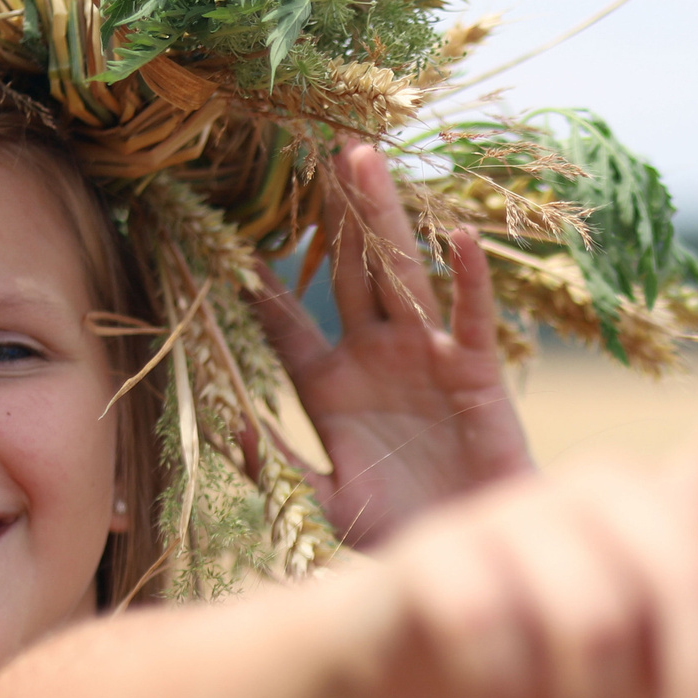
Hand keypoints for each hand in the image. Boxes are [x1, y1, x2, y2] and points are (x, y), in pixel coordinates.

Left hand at [249, 143, 535, 547]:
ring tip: (362, 159)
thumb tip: (222, 425)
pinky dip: (467, 279)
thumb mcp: (321, 503)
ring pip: (400, 274)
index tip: (223, 228)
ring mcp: (426, 354)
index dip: (258, 280)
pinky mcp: (475, 369)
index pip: (286, 321)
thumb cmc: (397, 529)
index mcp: (329, 384)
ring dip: (383, 218)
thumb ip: (275, 465)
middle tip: (305, 150)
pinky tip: (457, 237)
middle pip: (343, 273)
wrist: (469, 548)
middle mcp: (375, 355)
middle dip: (326, 215)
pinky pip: (470, 316)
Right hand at [360, 242, 697, 697]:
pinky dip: (511, 697)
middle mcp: (602, 490)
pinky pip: (501, 635)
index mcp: (670, 509)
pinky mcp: (439, 551)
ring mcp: (517, 511)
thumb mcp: (646, 684)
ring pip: (598, 626)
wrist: (399, 665)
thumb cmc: (553, 676)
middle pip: (694, 582)